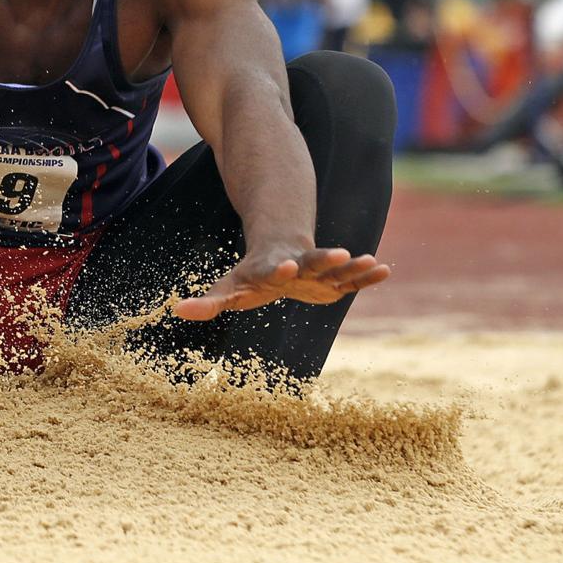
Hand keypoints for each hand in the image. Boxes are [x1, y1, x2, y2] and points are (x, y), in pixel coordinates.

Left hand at [172, 245, 389, 318]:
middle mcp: (296, 265)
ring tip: (371, 259)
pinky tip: (385, 270)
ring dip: (352, 266)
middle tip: (341, 252)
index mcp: (269, 269)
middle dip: (324, 258)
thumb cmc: (250, 276)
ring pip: (335, 267)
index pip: (272, 269)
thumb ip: (207, 302)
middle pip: (311, 260)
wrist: (279, 251)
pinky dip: (367, 276)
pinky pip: (352, 279)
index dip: (278, 268)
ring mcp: (317, 271)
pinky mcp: (333, 280)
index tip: (286, 265)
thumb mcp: (227, 288)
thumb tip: (177, 311)